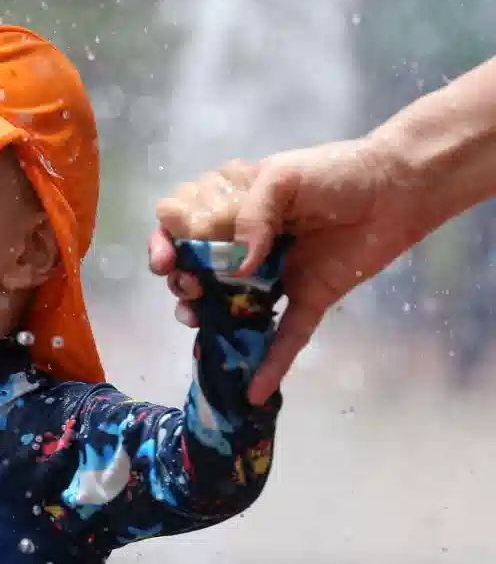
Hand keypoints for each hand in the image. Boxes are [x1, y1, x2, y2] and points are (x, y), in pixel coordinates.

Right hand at [147, 139, 425, 403]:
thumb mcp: (283, 176)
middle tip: (189, 285)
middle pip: (196, 271)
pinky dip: (271, 365)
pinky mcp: (308, 299)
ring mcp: (275, 276)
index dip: (164, 243)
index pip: (181, 227)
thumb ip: (252, 213)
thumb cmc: (337, 171)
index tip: (166, 258)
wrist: (398, 188)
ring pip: (230, 306)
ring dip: (205, 318)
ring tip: (196, 317)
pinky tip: (252, 391)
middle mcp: (247, 247)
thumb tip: (239, 265)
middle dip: (181, 281)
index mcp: (233, 211)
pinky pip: (286, 337)